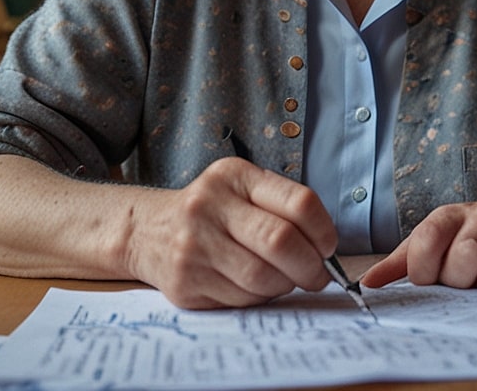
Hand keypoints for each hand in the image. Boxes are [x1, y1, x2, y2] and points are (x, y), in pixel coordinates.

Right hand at [125, 158, 336, 308]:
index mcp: (234, 176)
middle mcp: (209, 206)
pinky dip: (258, 298)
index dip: (324, 231)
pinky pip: (241, 299)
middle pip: (281, 242)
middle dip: (310, 267)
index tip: (328, 248)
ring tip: (284, 279)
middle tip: (317, 276)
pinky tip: (253, 286)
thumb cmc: (211, 211)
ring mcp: (194, 246)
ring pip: (262, 277)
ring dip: (285, 285)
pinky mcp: (185, 283)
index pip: (299, 202)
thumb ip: (282, 208)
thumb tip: (326, 251)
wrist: (147, 230)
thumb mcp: (241, 189)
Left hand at [359, 201, 476, 290]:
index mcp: (449, 216)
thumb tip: (368, 282)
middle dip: (452, 280)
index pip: (424, 239)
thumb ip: (406, 262)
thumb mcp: (443, 245)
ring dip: (473, 282)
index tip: (431, 280)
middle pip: (450, 252)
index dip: (422, 269)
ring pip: (474, 256)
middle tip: (461, 282)